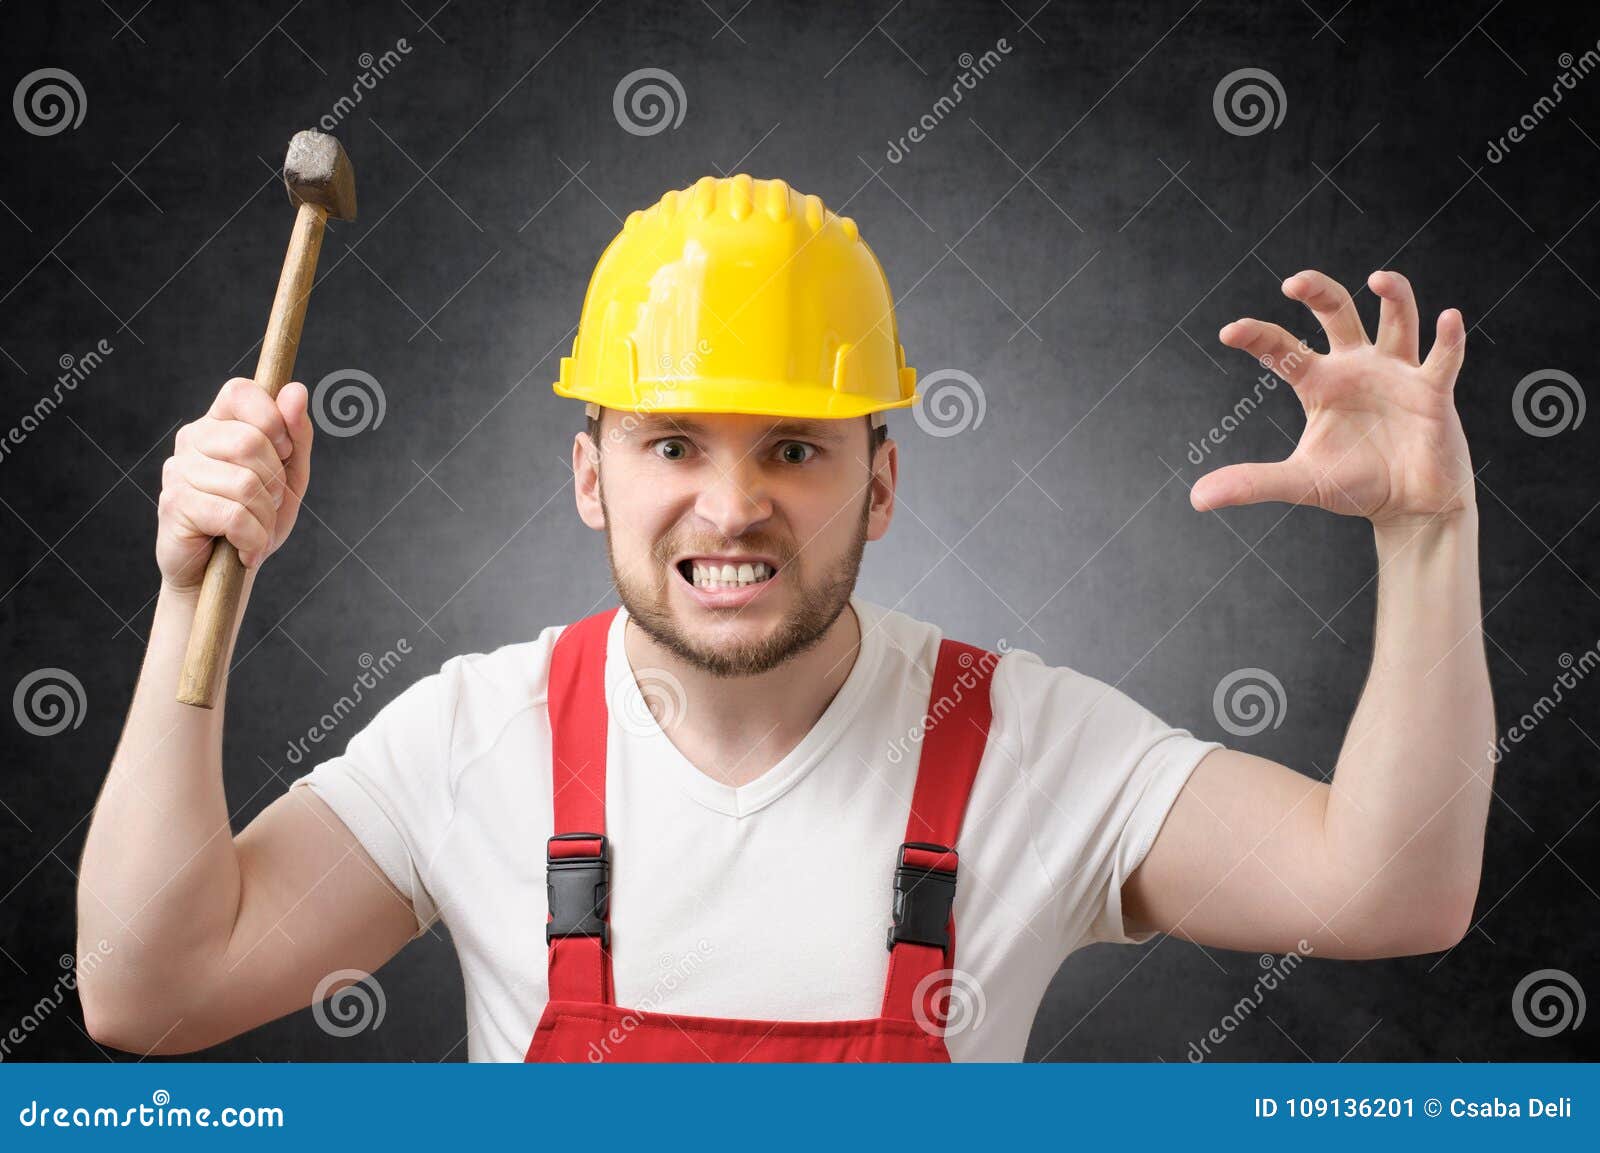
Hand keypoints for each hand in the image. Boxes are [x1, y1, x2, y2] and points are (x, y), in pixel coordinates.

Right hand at [157, 378, 313, 588]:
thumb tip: (296, 390)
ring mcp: (179, 470)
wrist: (224, 574)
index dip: (272, 419)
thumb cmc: (256, 519)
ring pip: (245, 483)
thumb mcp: (290, 477)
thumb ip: (297, 434)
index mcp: (220, 423)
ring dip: (265, 518)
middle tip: (269, 506)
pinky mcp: (174, 505)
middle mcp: (193, 439)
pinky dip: (252, 539)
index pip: (242, 392)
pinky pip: (233, 515)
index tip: (283, 452)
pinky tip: (245, 549)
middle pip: (250, 441)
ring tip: (256, 532)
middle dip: (276, 483)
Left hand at [1191, 269, 1473, 528]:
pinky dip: (1448, 339)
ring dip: (1394, 297)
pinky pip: (1442, 358)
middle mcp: (1357, 368)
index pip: (1285, 349)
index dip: (1258, 336)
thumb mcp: (1301, 482)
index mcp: (1321, 384)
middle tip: (1294, 282)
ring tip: (1379, 279)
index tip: (1229, 331)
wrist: (1409, 508)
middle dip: (1319, 292)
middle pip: (1338, 313)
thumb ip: (1253, 483)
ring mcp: (1397, 374)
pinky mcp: (1433, 391)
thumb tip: (1197, 498)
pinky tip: (1449, 319)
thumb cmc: (1356, 485)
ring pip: (1397, 320)